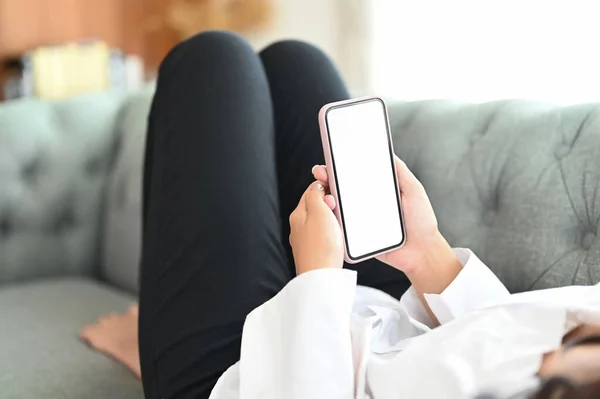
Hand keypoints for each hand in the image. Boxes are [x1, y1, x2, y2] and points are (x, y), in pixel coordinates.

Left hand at [289, 181, 343, 274]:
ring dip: (332, 219)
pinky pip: (325, 235)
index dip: (324, 187)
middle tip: (337, 210)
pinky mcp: (315, 251)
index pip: (310, 192)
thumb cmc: (321, 247)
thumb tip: (316, 187)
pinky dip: (333, 232)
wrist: (321, 277)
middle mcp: (299, 227)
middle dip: (330, 205)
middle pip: (316, 207)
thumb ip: (315, 195)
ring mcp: (307, 240)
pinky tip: (338, 237)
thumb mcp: (318, 212)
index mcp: (298, 214)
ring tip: (339, 225)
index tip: (336, 188)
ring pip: (321, 221)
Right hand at [312, 156, 452, 275]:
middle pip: (341, 191)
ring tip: (323, 194)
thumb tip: (387, 152)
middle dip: (327, 180)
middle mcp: (365, 205)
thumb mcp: (414, 190)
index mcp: (376, 193)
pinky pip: (342, 230)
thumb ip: (400, 172)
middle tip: (321, 173)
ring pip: (337, 210)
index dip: (341, 169)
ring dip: (326, 201)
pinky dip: (333, 223)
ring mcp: (360, 222)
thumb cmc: (422, 221)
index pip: (354, 177)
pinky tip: (329, 215)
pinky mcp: (358, 239)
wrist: (423, 251)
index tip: (330, 160)